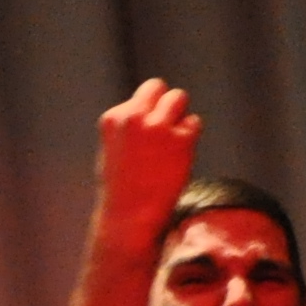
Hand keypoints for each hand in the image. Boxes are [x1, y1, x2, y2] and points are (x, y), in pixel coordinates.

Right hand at [92, 79, 202, 250]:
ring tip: (172, 143)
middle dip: (164, 104)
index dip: (146, 113)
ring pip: (178, 98)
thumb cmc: (121, 189)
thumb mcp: (112, 150)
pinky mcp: (181, 140)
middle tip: (165, 130)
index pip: (139, 97)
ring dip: (179, 116)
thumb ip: (128, 126)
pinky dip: (190, 136)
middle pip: (158, 87)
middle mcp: (134, 117)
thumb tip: (149, 107)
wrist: (131, 218)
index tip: (145, 137)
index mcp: (113, 118)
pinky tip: (179, 156)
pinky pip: (194, 122)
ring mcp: (158, 127)